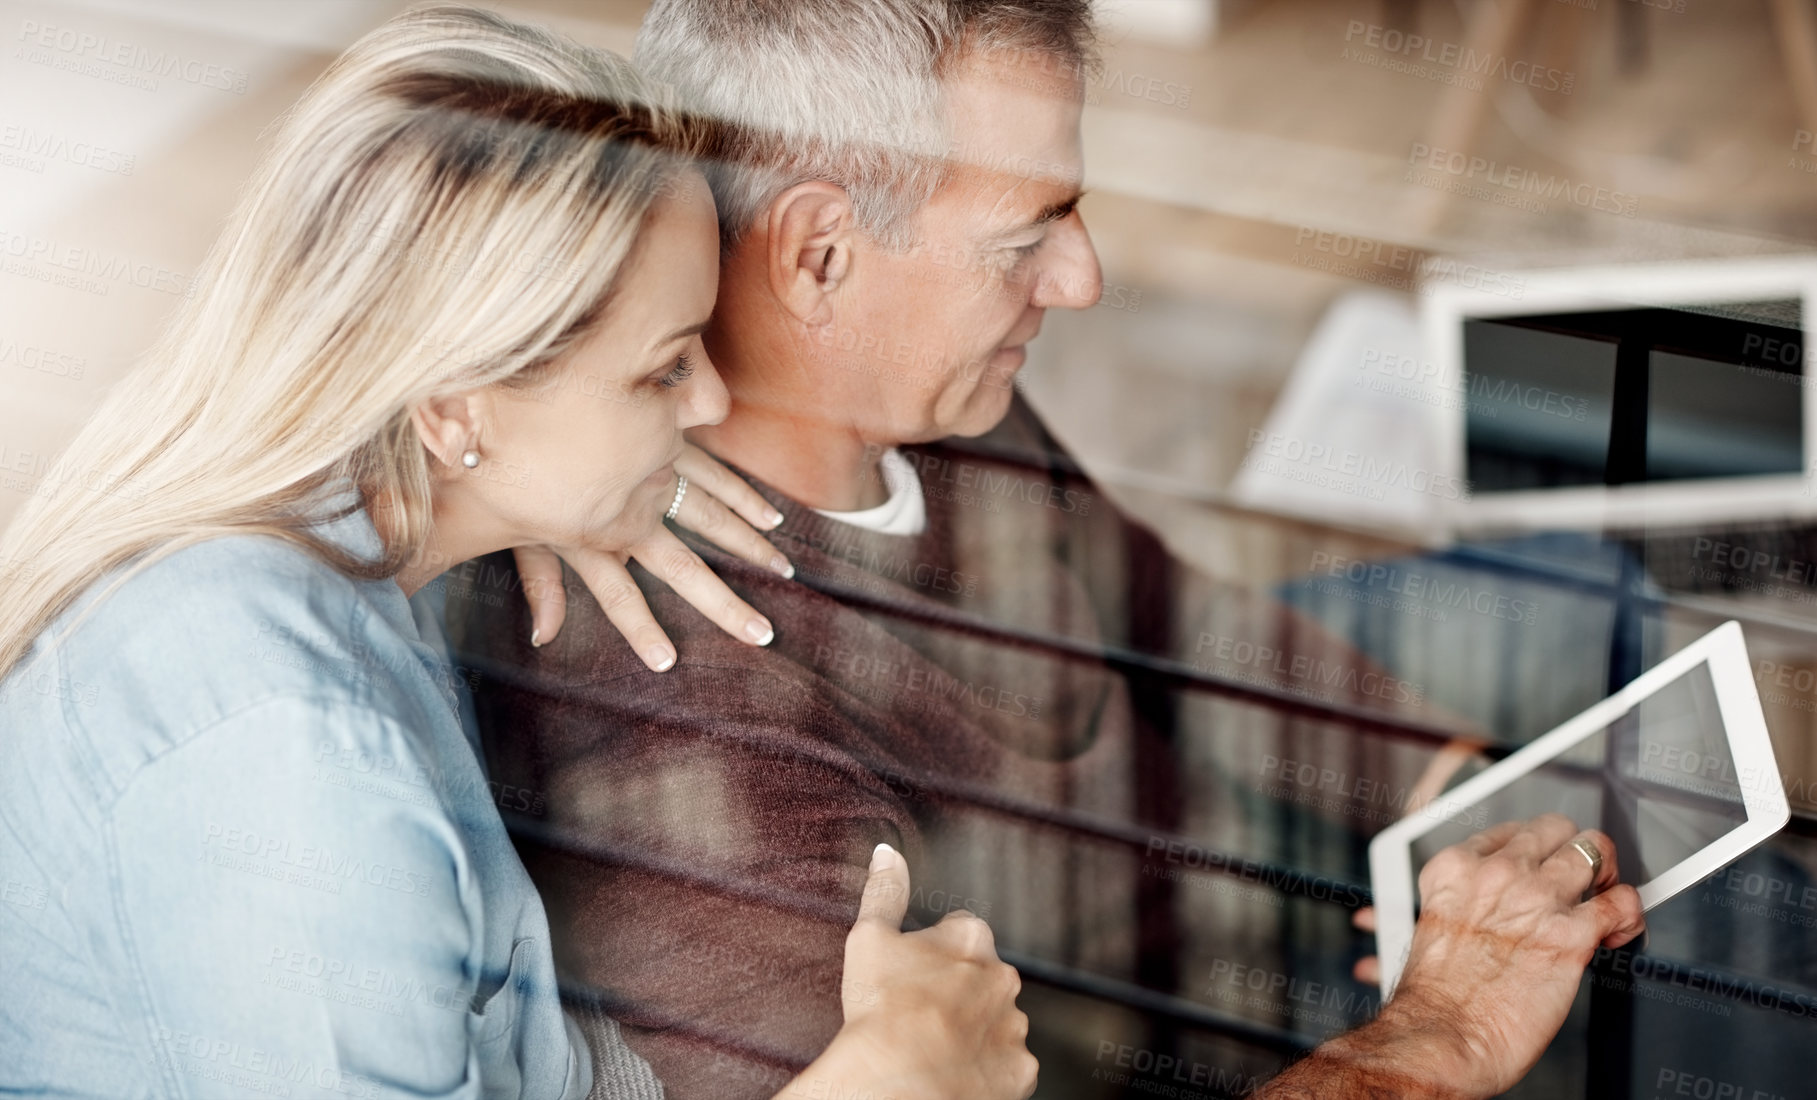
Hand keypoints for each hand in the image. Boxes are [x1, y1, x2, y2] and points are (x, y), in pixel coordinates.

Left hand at [511, 444, 791, 669]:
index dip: (640, 630)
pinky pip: (715, 472)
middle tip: (761, 633)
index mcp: (592, 536)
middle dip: (722, 605)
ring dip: (747, 546)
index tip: (666, 662)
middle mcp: (631, 510)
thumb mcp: (518, 526)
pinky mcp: (667, 440)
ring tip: (780, 568)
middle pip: (684, 569)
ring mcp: (654, 473)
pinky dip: (743, 496)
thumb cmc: (512, 463)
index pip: (619, 597)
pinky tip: (770, 514)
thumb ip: (539, 582)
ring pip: (711, 515)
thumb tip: (542, 637)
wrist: (519, 396)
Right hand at [782, 844, 1036, 1099]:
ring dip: (976, 1031)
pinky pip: (1007, 1067)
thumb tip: (886, 852)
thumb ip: (884, 890)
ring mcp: (1015, 1026)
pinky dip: (987, 1070)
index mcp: (971, 938)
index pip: (961, 934)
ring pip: (998, 1023)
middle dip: (960, 992)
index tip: (915, 976)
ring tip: (936, 1048)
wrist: (898, 1081)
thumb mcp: (869, 938)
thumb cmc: (880, 1009)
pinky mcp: (1020, 1070)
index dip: (935, 956)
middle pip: (984, 978)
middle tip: (922, 1013)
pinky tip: (957, 1072)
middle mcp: (1003, 978)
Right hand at [1378, 814, 1644, 1097]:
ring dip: (1605, 874)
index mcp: (1455, 869)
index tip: (1540, 870)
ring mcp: (1536, 899)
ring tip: (1603, 897)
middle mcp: (1496, 874)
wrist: (1442, 1036)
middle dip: (1570, 851)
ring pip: (1594, 851)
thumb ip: (1452, 907)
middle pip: (1554, 828)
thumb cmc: (1433, 999)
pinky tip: (1618, 931)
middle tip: (1576, 879)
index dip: (1532, 852)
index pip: (1510, 831)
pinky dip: (1629, 914)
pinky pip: (1622, 903)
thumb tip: (1452, 912)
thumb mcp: (1427, 928)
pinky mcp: (1572, 935)